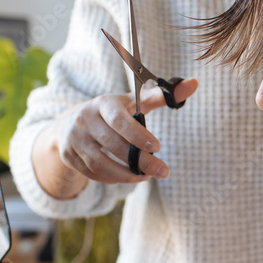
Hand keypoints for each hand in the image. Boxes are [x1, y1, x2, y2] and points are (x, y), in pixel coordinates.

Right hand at [55, 79, 198, 183]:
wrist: (69, 122)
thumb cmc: (111, 113)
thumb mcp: (132, 102)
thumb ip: (161, 96)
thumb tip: (193, 83)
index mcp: (103, 103)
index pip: (119, 119)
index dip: (138, 134)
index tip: (157, 148)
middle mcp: (85, 119)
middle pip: (113, 144)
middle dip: (140, 161)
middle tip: (162, 171)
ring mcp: (74, 139)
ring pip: (101, 163)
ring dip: (126, 174)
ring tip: (146, 177)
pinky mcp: (68, 156)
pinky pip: (92, 173)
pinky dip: (112, 178)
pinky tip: (127, 177)